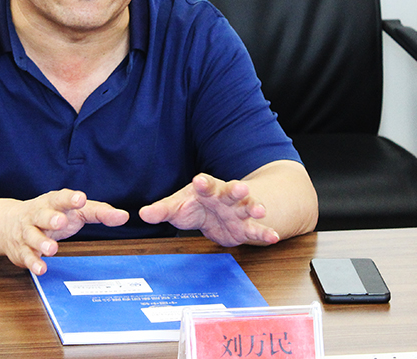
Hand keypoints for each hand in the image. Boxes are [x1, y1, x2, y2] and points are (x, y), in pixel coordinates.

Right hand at [1, 189, 128, 275]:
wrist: (9, 223)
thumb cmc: (50, 214)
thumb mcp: (75, 210)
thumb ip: (99, 212)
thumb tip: (124, 216)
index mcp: (52, 202)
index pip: (60, 197)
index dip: (70, 198)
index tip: (80, 199)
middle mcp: (37, 215)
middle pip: (42, 214)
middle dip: (51, 218)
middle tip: (60, 221)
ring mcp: (27, 232)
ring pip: (32, 236)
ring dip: (41, 242)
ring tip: (52, 249)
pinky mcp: (21, 250)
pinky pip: (26, 256)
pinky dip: (33, 262)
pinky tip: (41, 268)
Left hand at [138, 173, 279, 246]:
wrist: (216, 212)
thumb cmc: (196, 205)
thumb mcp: (177, 207)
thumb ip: (162, 210)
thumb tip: (143, 214)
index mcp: (207, 189)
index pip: (204, 184)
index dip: (203, 183)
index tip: (199, 181)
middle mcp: (224, 198)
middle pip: (230, 192)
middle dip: (235, 190)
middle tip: (241, 187)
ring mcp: (237, 212)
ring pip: (247, 207)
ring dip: (254, 207)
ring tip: (261, 210)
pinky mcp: (245, 227)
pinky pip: (257, 230)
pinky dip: (265, 233)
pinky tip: (274, 236)